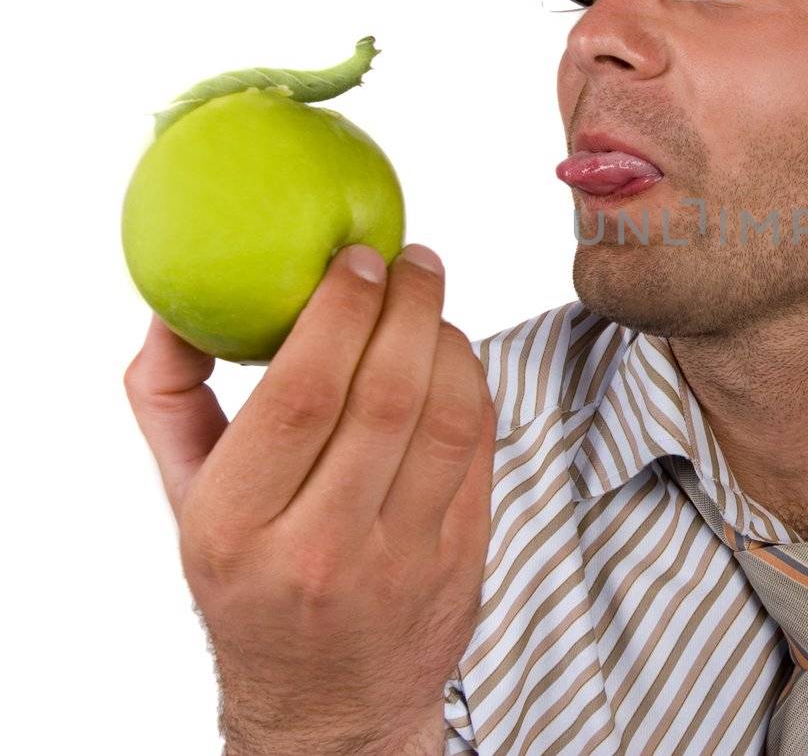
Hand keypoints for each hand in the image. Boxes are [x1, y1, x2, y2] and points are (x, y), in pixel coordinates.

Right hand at [123, 243, 494, 753]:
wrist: (330, 704)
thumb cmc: (251, 583)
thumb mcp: (188, 505)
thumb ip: (171, 402)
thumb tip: (175, 305)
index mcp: (235, 528)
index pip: (300, 396)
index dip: (339, 313)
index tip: (355, 260)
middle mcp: (320, 547)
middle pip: (385, 396)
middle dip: (407, 307)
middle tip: (411, 260)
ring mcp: (402, 558)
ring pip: (447, 417)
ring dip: (450, 339)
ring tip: (432, 300)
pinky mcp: (463, 559)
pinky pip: (480, 448)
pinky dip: (474, 385)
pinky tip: (453, 355)